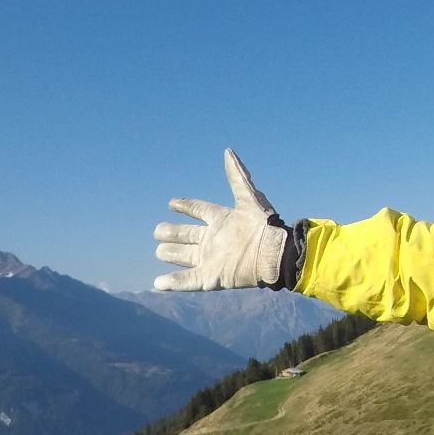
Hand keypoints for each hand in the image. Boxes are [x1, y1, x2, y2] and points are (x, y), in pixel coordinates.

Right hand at [153, 149, 291, 290]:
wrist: (274, 252)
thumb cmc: (264, 225)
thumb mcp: (249, 197)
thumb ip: (237, 176)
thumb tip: (228, 151)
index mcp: (222, 220)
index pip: (198, 210)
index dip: (185, 206)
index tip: (171, 203)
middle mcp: (214, 240)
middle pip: (187, 235)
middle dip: (172, 233)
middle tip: (158, 230)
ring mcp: (212, 259)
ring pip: (185, 256)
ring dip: (171, 254)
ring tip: (160, 251)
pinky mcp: (212, 278)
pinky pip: (188, 281)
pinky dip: (173, 282)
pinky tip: (159, 282)